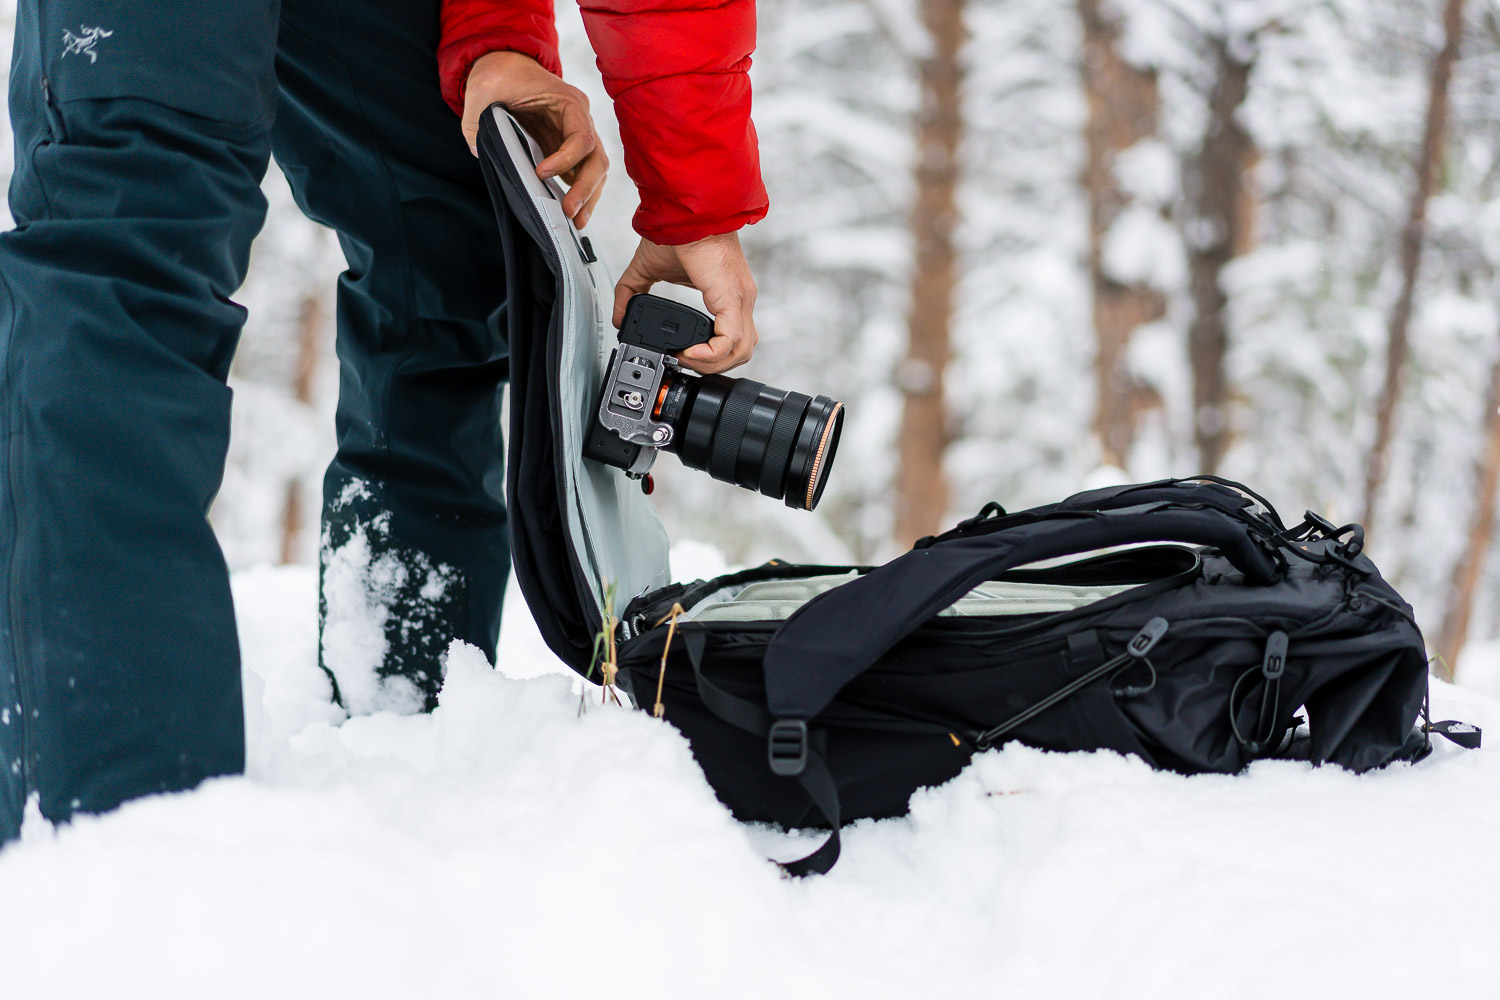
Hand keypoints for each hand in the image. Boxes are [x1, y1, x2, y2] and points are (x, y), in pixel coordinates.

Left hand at [461, 50, 606, 228]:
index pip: (582, 138)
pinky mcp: (567, 146)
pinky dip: (579, 192)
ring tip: (576, 223)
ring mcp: (576, 134)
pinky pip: (581, 172)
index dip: (565, 160)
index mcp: (569, 102)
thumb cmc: (500, 73)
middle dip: (585, 189)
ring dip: (588, 196)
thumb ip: (476, 120)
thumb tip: (479, 150)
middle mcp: (580, 119)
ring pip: (595, 169)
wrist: (505, 64)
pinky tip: (570, 212)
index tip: (539, 174)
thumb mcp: (482, 89)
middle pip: (597, 159)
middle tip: (569, 214)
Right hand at [613, 233, 758, 373]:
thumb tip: (618, 317)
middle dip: (715, 364)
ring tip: (686, 358)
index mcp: (727, 293)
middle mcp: (740, 298)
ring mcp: (740, 299)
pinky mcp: (733, 298)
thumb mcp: (649, 269)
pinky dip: (711, 354)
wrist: (683, 210)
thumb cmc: (674, 230)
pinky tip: (690, 352)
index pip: (735, 335)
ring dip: (713, 364)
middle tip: (687, 362)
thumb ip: (633, 293)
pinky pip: (730, 341)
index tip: (685, 354)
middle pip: (743, 349)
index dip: (713, 353)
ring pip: (742, 350)